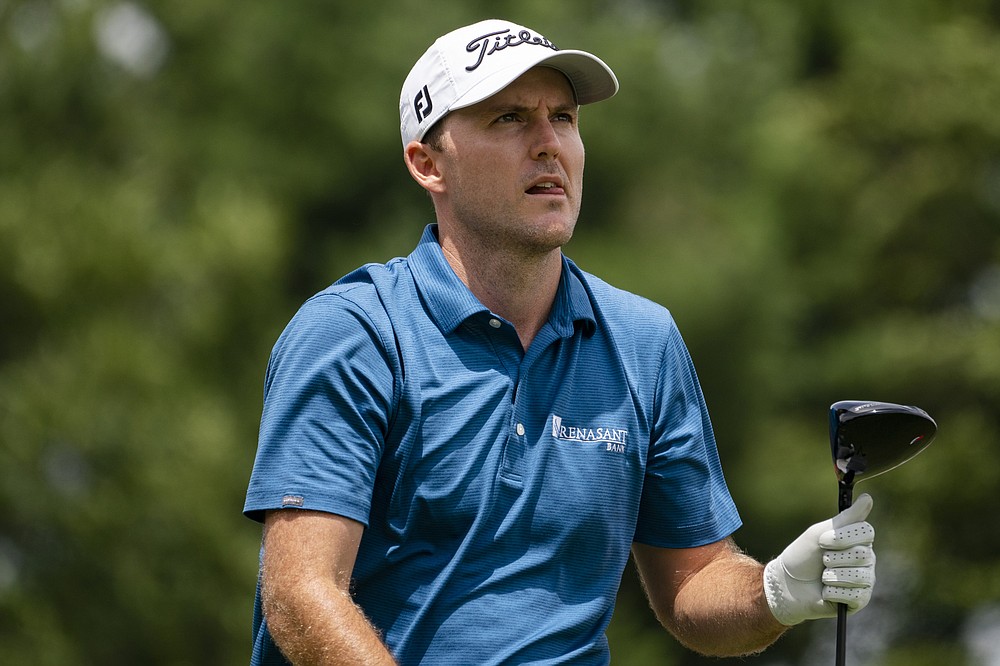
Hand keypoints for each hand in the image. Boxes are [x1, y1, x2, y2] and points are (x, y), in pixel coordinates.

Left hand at [763, 493, 875, 625]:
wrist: (787, 584)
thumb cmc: (802, 555)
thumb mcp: (820, 533)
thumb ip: (846, 518)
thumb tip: (868, 498)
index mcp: (859, 540)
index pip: (866, 531)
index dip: (843, 537)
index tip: (823, 540)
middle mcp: (867, 559)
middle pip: (863, 554)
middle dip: (834, 557)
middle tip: (822, 561)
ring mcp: (865, 579)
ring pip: (858, 575)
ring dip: (831, 576)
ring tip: (823, 577)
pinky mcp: (860, 599)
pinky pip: (853, 594)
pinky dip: (832, 591)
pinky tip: (825, 591)